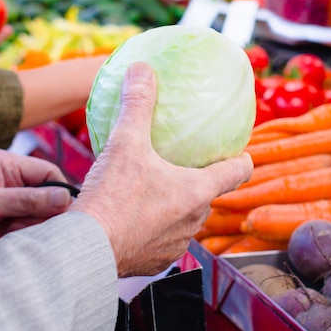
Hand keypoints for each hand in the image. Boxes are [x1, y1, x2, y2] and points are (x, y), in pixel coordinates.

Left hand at [0, 150, 72, 238]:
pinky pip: (23, 225)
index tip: (59, 212)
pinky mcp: (2, 218)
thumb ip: (27, 199)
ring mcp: (7, 199)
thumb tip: (65, 198)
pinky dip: (20, 232)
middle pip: (46, 195)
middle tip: (25, 224)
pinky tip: (5, 234)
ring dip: (29, 225)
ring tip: (9, 230)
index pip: (49, 173)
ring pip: (36, 213)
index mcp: (9, 165)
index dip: (59, 193)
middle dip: (41, 213)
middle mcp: (11, 180)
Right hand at [72, 62, 253, 276]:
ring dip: (176, 206)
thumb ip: (137, 104)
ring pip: (185, 219)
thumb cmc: (112, 199)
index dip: (242, 161)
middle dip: (199, 182)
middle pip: (207, 196)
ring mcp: (175, 244)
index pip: (236, 173)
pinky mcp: (154, 261)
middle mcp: (193, 221)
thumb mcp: (125, 143)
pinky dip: (155, 226)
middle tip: (185, 166)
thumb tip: (142, 70)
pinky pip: (162, 239)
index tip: (242, 155)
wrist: (88, 249)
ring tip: (156, 189)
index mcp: (196, 191)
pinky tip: (133, 215)